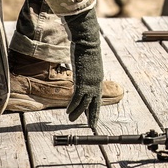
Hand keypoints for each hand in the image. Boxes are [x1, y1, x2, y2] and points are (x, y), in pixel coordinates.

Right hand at [63, 7, 103, 127]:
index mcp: (97, 78)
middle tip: (91, 125)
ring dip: (78, 113)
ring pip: (85, 103)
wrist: (87, 42)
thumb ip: (86, 69)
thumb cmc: (87, 48)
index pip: (97, 96)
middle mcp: (96, 82)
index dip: (95, 106)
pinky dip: (73, 105)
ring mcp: (90, 82)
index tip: (93, 115)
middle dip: (92, 115)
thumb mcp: (88, 63)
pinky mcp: (82, 81)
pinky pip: (78, 98)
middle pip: (95, 103)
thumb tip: (82, 70)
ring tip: (72, 120)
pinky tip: (69, 112)